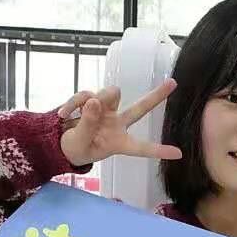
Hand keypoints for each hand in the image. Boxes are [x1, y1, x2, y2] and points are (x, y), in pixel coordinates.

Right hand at [59, 80, 183, 167]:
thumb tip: (94, 101)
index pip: (141, 147)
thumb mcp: (79, 143)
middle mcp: (117, 124)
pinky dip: (73, 103)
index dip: (158, 150)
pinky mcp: (92, 100)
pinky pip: (86, 94)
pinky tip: (64, 114)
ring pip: (110, 93)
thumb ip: (86, 124)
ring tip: (75, 115)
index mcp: (118, 143)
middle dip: (156, 96)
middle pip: (140, 108)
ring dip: (95, 99)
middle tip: (173, 83)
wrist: (58, 142)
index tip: (178, 153)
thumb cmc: (74, 149)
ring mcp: (106, 111)